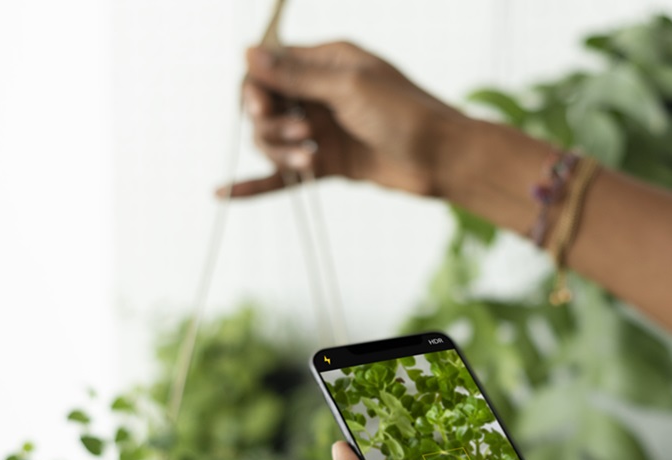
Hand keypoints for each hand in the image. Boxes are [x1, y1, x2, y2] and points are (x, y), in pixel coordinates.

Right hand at [220, 42, 468, 198]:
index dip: (257, 90)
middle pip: (265, 106)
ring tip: (308, 159)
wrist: (445, 160)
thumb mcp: (350, 87)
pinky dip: (257, 184)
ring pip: (273, 141)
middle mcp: (321, 93)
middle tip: (297, 134)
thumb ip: (297, 76)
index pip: (269, 69)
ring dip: (279, 152)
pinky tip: (225, 193)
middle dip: (270, 123)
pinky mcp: (329, 163)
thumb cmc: (407, 114)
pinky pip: (284, 175)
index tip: (263, 108)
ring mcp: (323, 129)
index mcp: (327, 62)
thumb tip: (249, 53)